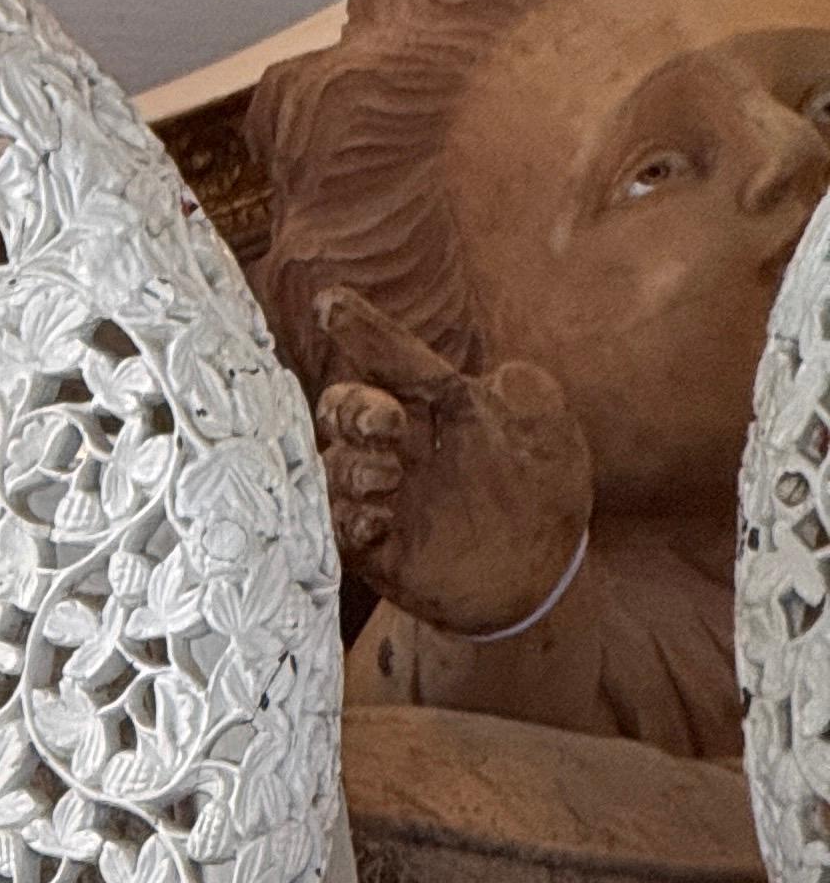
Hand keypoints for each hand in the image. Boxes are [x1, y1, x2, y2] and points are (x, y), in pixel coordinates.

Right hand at [312, 287, 594, 637]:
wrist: (542, 578)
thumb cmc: (546, 498)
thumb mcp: (553, 431)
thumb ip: (526, 390)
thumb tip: (499, 375)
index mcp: (440, 409)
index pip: (397, 360)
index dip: (363, 332)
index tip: (329, 304)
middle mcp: (402, 449)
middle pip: (343, 411)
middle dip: (351, 409)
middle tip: (388, 424)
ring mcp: (384, 499)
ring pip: (332, 467)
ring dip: (351, 467)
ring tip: (389, 480)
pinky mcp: (375, 550)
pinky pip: (338, 528)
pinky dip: (348, 519)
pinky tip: (378, 519)